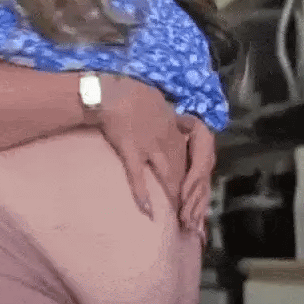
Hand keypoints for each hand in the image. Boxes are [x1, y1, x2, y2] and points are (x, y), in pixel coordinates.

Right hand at [98, 77, 189, 216]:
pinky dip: (142, 194)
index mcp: (172, 127)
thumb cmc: (133, 90)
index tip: (191, 186)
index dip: (190, 172)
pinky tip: (147, 210)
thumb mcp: (157, 99)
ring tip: (177, 212)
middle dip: (187, 188)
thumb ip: (165, 113)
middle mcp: (165, 140)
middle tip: (190, 206)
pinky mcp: (131, 152)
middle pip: (181, 168)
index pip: (186, 154)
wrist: (112, 92)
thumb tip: (168, 118)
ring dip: (173, 194)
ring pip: (166, 175)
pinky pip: (137, 177)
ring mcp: (149, 148)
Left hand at [175, 114, 215, 236]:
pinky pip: (203, 198)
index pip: (198, 169)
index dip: (191, 183)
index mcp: (204, 148)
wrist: (197, 121)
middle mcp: (207, 163)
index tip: (181, 196)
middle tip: (184, 220)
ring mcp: (206, 173)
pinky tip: (198, 229)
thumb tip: (182, 124)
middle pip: (201, 187)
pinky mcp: (203, 180)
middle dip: (192, 205)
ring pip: (203, 196)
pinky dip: (200, 214)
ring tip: (189, 228)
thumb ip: (185, 123)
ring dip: (196, 213)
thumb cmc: (186, 120)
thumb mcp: (187, 118)